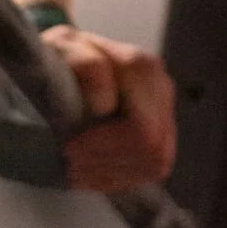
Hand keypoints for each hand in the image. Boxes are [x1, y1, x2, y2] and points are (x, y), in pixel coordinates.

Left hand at [43, 25, 176, 192]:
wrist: (69, 58)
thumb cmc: (62, 55)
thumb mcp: (61, 50)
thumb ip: (85, 66)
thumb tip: (105, 103)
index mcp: (142, 68)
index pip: (141, 130)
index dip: (103, 146)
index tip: (69, 146)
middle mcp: (161, 89)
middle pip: (152, 151)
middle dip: (108, 162)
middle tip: (71, 162)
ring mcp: (165, 111)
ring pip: (155, 165)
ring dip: (112, 173)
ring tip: (78, 169)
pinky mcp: (162, 133)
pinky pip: (150, 170)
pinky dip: (118, 177)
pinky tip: (92, 169)